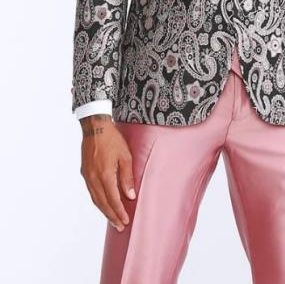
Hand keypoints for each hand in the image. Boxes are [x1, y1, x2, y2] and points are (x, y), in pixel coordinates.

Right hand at [79, 115, 135, 231]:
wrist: (95, 127)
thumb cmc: (112, 140)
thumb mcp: (125, 156)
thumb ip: (127, 177)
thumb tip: (130, 195)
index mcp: (105, 175)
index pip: (113, 200)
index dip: (119, 212)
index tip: (126, 221)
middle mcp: (94, 178)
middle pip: (103, 203)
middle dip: (112, 216)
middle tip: (120, 226)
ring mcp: (88, 176)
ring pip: (96, 199)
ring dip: (104, 211)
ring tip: (113, 220)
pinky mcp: (85, 173)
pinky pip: (91, 192)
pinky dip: (98, 201)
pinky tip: (103, 204)